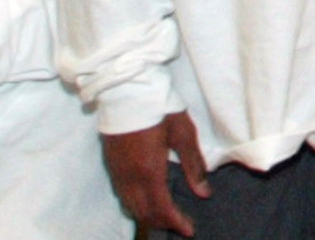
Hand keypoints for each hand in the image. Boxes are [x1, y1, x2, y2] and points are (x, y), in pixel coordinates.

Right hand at [104, 113, 212, 236]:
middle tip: (180, 225)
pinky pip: (122, 195)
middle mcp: (130, 178)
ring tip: (166, 217)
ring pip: (131, 206)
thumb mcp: (183, 133)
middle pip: (144, 213)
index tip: (189, 231)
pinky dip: (135, 205)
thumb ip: (194, 165)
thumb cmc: (158, 107)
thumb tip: (204, 192)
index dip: (176, 223)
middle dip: (163, 223)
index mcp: (150, 171)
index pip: (162, 208)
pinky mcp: (111, 164)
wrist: (126, 90)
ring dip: (148, 216)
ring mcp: (117, 172)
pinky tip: (146, 201)